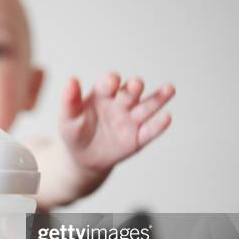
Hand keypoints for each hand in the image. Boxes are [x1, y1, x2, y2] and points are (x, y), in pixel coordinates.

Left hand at [60, 72, 174, 172]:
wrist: (83, 158)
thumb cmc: (75, 133)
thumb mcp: (68, 119)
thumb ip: (70, 101)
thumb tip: (71, 80)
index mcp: (103, 94)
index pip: (108, 84)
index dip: (110, 81)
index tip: (112, 81)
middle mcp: (121, 103)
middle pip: (130, 92)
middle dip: (134, 88)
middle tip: (136, 85)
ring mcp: (131, 119)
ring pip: (147, 107)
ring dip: (158, 98)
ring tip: (169, 89)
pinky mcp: (138, 137)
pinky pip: (150, 131)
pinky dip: (159, 125)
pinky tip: (167, 117)